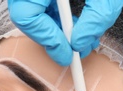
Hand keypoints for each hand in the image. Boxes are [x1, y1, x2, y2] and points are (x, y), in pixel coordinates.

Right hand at [8, 0, 122, 65]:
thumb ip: (96, 17)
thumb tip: (79, 45)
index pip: (26, 15)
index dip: (47, 38)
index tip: (69, 53)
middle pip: (27, 16)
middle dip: (53, 38)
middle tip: (74, 52)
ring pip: (36, 13)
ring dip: (59, 31)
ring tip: (85, 39)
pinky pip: (44, 6)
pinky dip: (60, 20)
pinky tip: (79, 25)